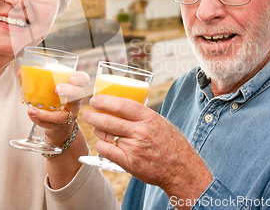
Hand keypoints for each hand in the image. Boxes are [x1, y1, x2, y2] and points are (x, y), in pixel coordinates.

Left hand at [28, 71, 89, 145]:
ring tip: (31, 110)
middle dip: (70, 91)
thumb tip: (21, 72)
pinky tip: (31, 115)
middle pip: (78, 95)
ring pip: (61, 116)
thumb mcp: (50, 89)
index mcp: (74, 88)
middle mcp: (74, 102)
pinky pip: (50, 125)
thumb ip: (37, 80)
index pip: (83, 80)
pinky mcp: (59, 127)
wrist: (58, 125)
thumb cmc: (54, 101)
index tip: (71, 78)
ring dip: (46, 114)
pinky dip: (39, 120)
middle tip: (57, 90)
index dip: (80, 78)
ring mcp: (68, 116)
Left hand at [82, 94, 211, 203]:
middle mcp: (141, 131)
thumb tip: (122, 107)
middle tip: (87, 113)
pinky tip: (100, 143)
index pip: (121, 105)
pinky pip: (107, 151)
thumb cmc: (172, 144)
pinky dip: (100, 146)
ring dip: (97, 130)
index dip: (105, 101)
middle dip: (93, 115)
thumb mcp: (160, 122)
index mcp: (149, 118)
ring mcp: (134, 148)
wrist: (182, 169)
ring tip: (95, 126)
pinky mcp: (130, 163)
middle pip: (109, 120)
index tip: (95, 99)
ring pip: (106, 135)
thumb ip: (142, 116)